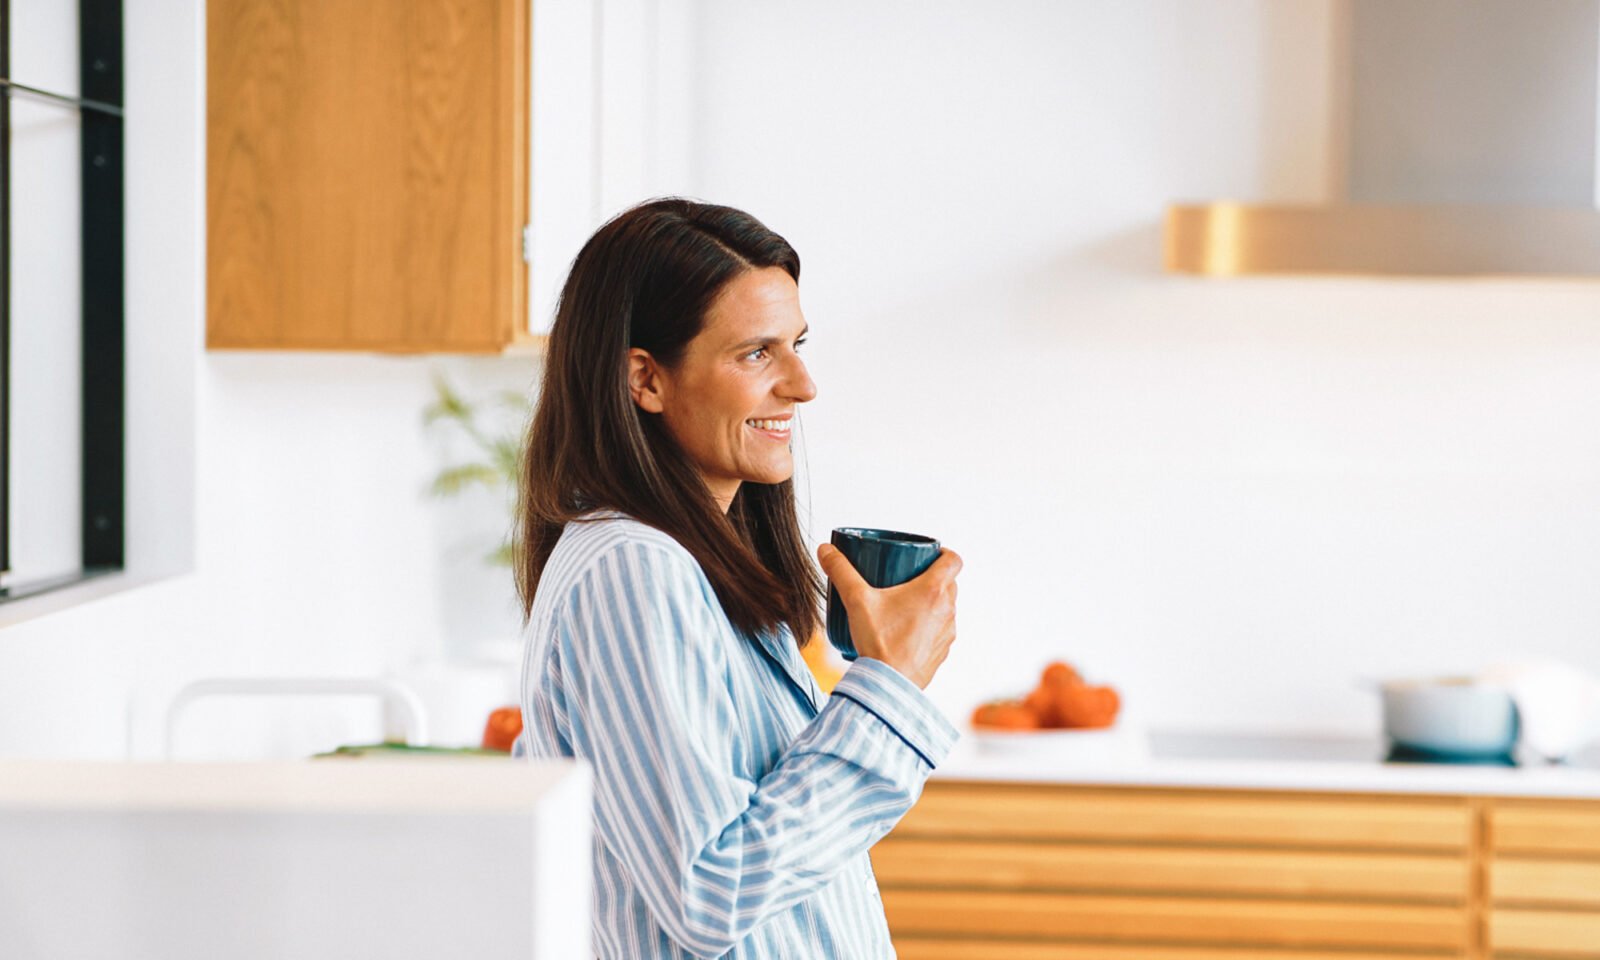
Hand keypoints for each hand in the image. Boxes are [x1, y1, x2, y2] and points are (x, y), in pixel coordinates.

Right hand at [816, 544, 962, 688]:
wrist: (888, 685)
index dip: (943, 553)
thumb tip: (826, 550)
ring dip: (931, 603)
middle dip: (932, 577)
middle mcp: (947, 610)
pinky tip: (907, 631)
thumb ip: (840, 571)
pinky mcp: (941, 652)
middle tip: (908, 578)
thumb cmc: (879, 642)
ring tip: (905, 606)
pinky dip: (928, 627)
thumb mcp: (856, 600)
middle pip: (949, 583)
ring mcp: (947, 633)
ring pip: (946, 608)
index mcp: (933, 590)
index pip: (953, 560)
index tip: (928, 555)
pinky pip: (940, 631)